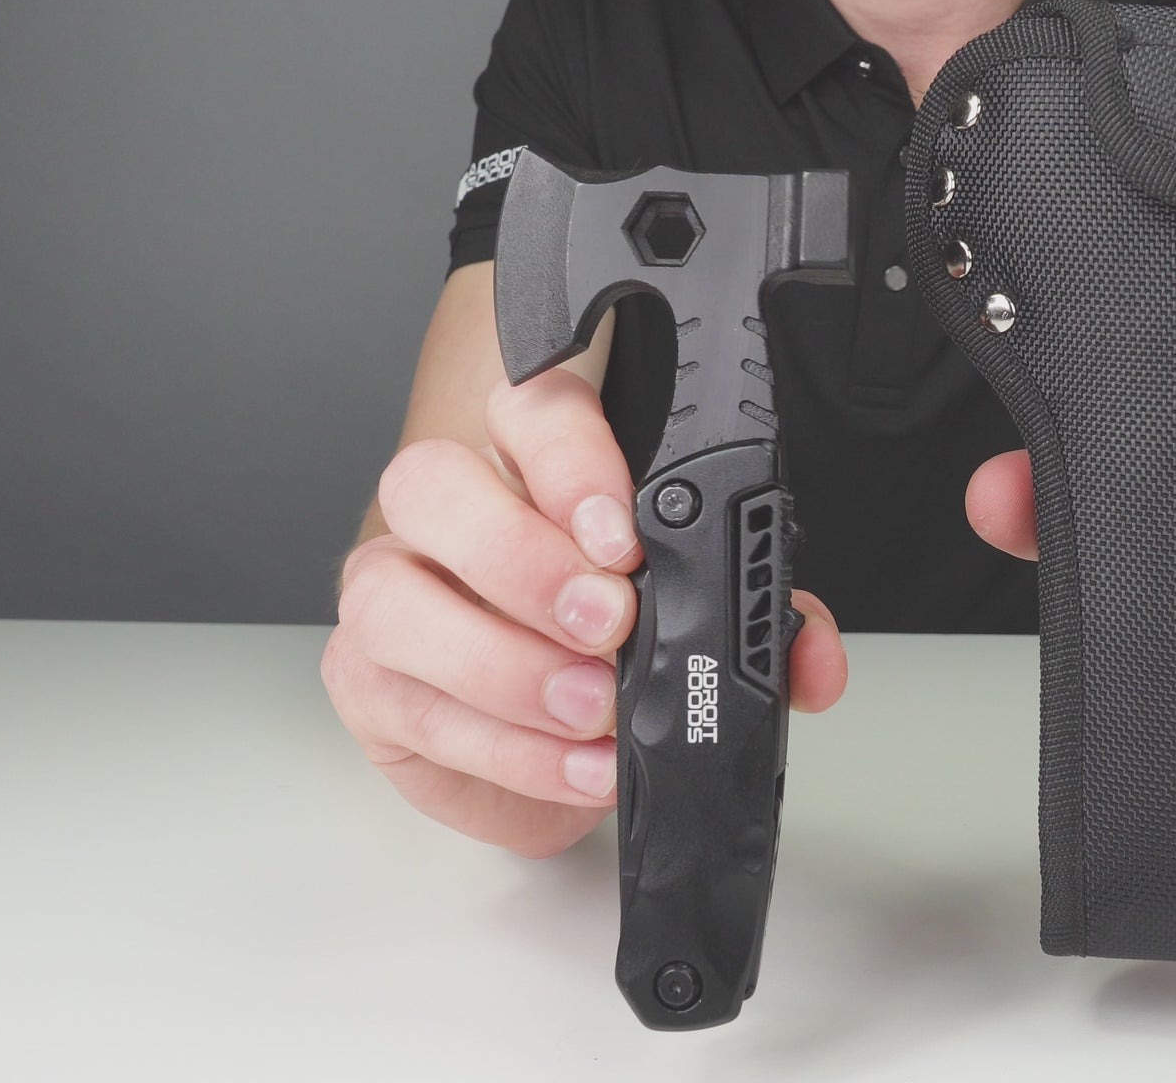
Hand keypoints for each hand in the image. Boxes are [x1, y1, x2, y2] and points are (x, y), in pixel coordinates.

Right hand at [322, 370, 848, 856]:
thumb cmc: (606, 645)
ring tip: (591, 710)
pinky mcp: (364, 686)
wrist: (532, 735)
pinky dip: (505, 750)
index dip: (569, 460)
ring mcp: (388, 594)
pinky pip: (412, 709)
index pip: (526, 410)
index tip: (621, 532)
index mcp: (524, 463)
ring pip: (393, 599)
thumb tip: (811, 661)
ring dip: (503, 664)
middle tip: (605, 623)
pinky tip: (572, 765)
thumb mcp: (696, 617)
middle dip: (523, 558)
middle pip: (430, 485)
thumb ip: (760, 620)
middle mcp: (440, 516)